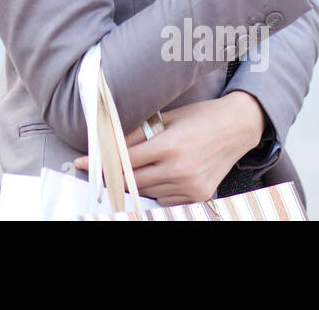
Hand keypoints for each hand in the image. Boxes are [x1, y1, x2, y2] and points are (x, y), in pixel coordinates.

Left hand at [71, 93, 264, 205]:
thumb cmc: (200, 118)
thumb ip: (137, 133)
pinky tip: (156, 177)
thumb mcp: (166, 119)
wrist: (236, 128)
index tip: (81, 163)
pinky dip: (156, 191)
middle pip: (133, 181)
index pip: (125, 161)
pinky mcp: (199, 196)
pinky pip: (166, 199)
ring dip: (135, 184)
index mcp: (169, 146)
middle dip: (113, 176)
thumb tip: (110, 142)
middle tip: (98, 170)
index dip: (102, 163)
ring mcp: (190, 187)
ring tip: (131, 170)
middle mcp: (180, 170)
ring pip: (148, 192)